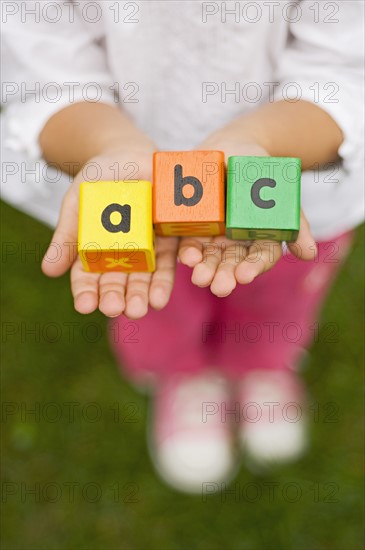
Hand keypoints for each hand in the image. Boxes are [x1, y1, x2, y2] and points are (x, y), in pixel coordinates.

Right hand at [41, 149, 177, 318]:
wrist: (129, 153)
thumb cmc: (97, 179)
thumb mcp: (76, 203)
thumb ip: (66, 236)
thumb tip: (48, 272)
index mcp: (94, 252)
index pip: (87, 278)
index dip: (86, 293)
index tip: (85, 305)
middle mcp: (120, 256)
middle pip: (117, 283)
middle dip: (116, 297)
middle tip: (116, 309)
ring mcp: (145, 249)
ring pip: (143, 278)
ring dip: (141, 295)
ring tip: (140, 309)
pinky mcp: (168, 239)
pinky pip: (168, 262)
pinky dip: (164, 280)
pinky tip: (161, 296)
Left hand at [178, 140, 316, 296]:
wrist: (234, 148)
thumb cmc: (263, 172)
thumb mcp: (282, 194)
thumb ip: (295, 224)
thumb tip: (310, 254)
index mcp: (260, 240)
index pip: (259, 259)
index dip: (253, 267)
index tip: (245, 275)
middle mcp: (237, 243)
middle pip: (232, 264)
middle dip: (225, 275)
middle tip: (219, 287)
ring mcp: (214, 236)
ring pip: (210, 258)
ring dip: (205, 269)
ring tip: (200, 278)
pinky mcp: (194, 227)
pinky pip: (190, 242)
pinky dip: (188, 251)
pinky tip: (187, 257)